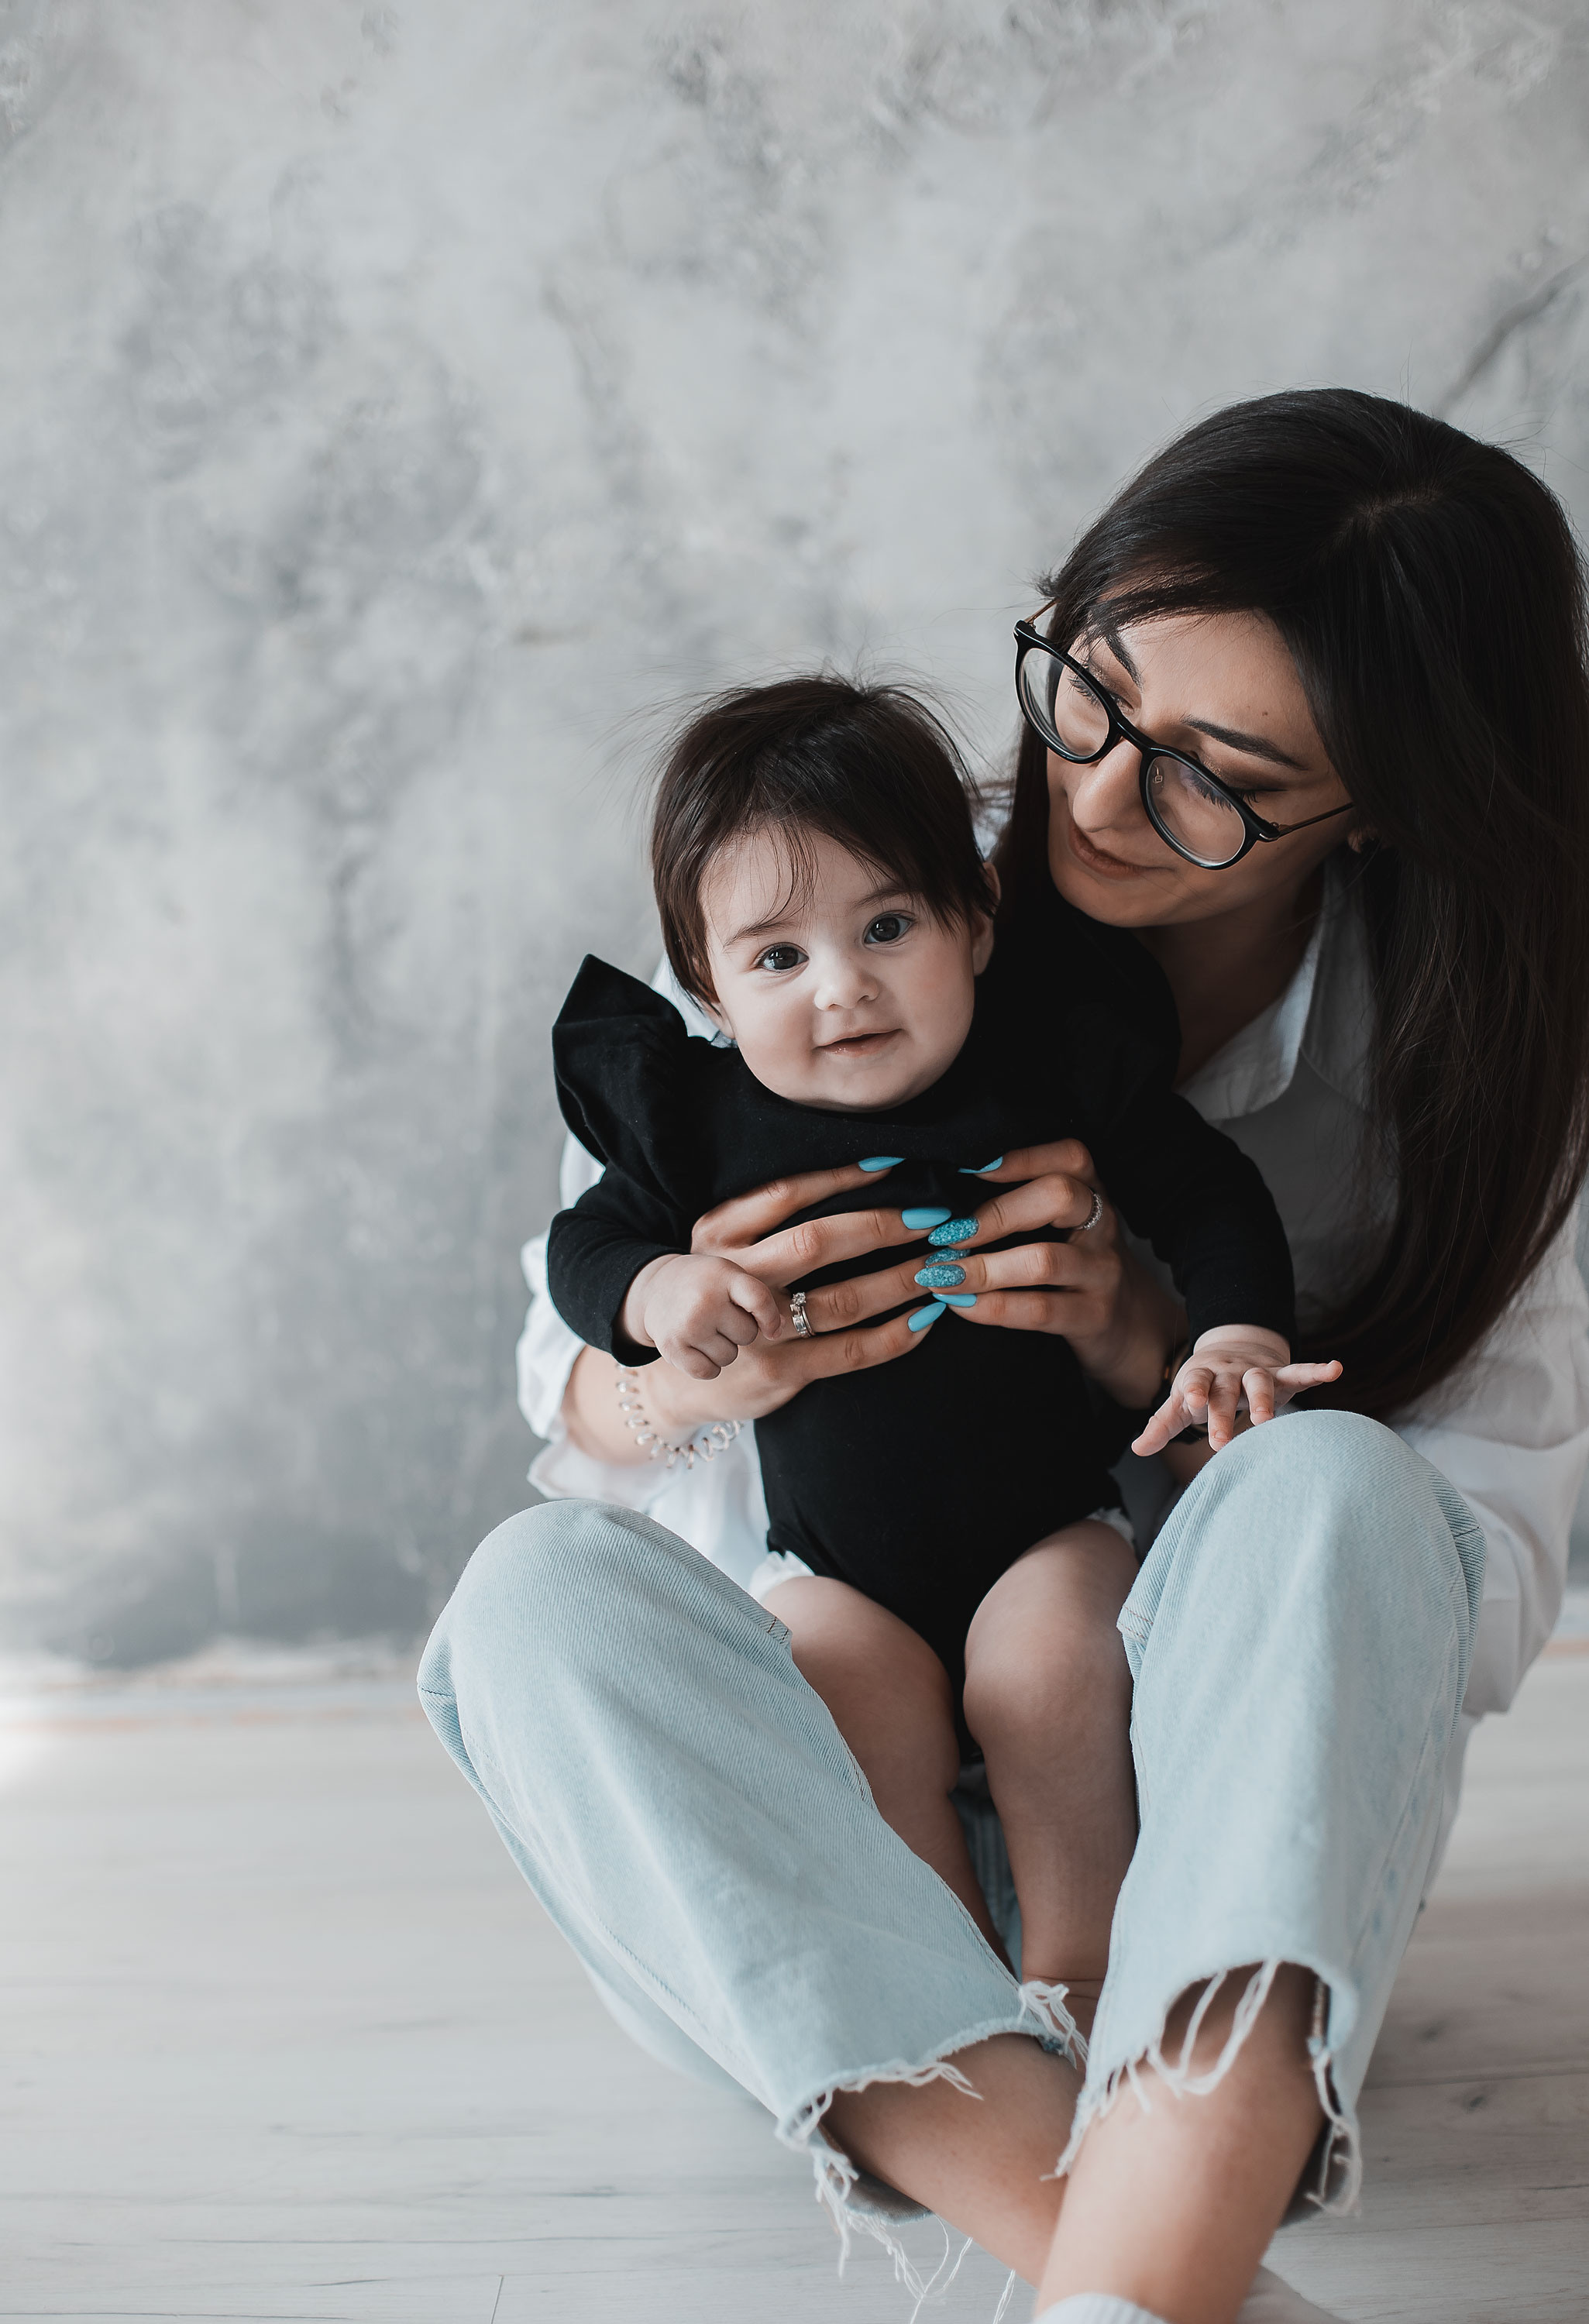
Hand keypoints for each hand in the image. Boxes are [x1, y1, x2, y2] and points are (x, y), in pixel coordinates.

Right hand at [563, 1162, 946, 1460]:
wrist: (675, 1377)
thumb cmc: (719, 1295)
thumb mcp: (722, 1245)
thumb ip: (768, 1218)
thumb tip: (859, 1179)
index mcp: (717, 1233)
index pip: (786, 1193)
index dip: (843, 1178)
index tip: (895, 1166)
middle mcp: (731, 1277)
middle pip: (815, 1243)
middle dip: (882, 1226)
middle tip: (935, 1217)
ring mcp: (753, 1329)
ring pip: (841, 1300)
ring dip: (900, 1281)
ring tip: (942, 1266)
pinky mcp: (777, 1371)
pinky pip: (850, 1351)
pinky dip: (895, 1335)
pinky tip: (926, 1319)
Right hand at [622, 1252, 788, 1380]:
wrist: (655, 1288)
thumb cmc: (705, 1285)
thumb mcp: (730, 1277)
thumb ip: (757, 1298)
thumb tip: (780, 1329)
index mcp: (723, 1275)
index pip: (759, 1301)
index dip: (770, 1319)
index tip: (771, 1329)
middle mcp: (705, 1300)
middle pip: (747, 1334)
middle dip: (739, 1331)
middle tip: (720, 1317)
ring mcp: (688, 1325)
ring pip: (729, 1356)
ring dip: (723, 1349)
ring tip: (706, 1330)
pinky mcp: (672, 1347)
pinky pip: (709, 1371)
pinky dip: (707, 1365)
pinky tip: (697, 1347)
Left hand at [897, 1140, 1184, 1408]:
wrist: (1130, 1328)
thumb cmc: (1074, 1265)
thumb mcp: (1062, 1225)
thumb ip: (1020, 1202)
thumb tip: (943, 1194)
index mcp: (1093, 1191)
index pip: (1068, 1157)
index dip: (1019, 1158)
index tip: (965, 1167)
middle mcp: (1103, 1224)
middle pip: (1059, 1196)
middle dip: (995, 1213)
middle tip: (945, 1233)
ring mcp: (1102, 1272)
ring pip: (1044, 1260)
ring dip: (983, 1268)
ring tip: (939, 1275)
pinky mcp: (1094, 1317)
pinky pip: (1040, 1309)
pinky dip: (992, 1306)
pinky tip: (960, 1305)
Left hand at [1131, 1326, 1343, 1456]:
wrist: (1229, 1353)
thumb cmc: (1202, 1388)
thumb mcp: (1180, 1403)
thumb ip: (1161, 1425)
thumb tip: (1137, 1450)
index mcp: (1200, 1379)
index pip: (1195, 1386)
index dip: (1193, 1393)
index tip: (1191, 1404)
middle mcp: (1227, 1373)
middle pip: (1226, 1391)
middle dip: (1224, 1413)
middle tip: (1221, 1441)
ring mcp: (1254, 1371)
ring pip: (1259, 1381)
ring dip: (1262, 1398)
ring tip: (1265, 1420)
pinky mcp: (1280, 1374)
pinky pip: (1299, 1371)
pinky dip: (1316, 1370)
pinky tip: (1335, 1369)